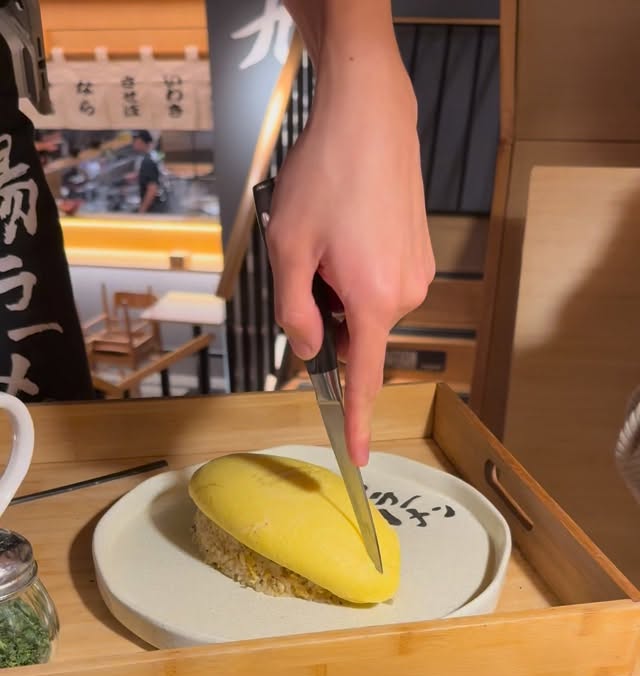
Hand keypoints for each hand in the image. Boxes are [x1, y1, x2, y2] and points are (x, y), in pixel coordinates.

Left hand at [266, 49, 433, 465]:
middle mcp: (405, 294)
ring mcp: (416, 272)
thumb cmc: (327, 174)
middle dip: (324, 319)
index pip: (363, 379)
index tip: (356, 456)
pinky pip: (378, 283)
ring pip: (364, 308)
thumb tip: (307, 350)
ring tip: (324, 236)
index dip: (356, 421)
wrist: (369, 115)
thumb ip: (293, 312)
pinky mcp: (417, 253)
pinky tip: (342, 229)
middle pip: (354, 336)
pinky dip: (353, 272)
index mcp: (374, 301)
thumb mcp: (289, 249)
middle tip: (303, 267)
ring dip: (337, 290)